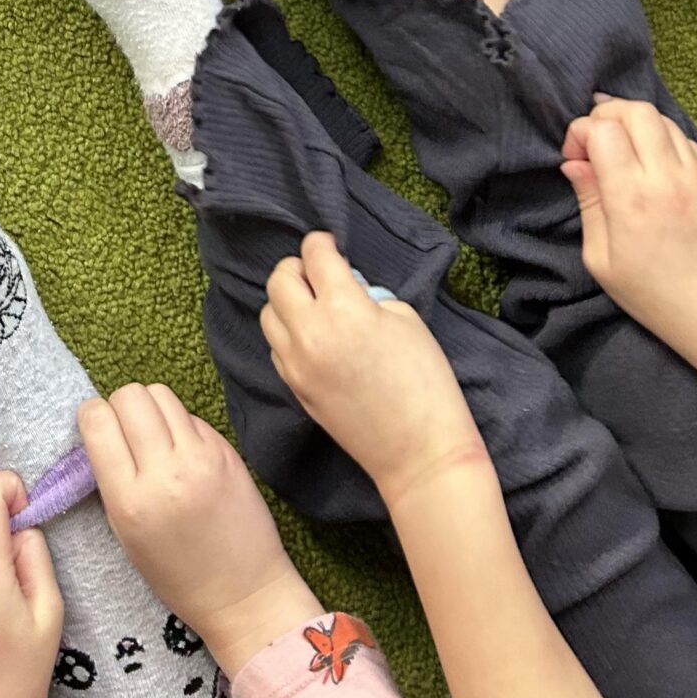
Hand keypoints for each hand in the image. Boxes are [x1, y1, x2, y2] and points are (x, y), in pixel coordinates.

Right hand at [80, 384, 318, 678]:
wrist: (243, 593)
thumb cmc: (177, 574)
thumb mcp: (125, 534)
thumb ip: (111, 478)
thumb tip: (104, 429)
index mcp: (131, 500)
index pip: (98, 420)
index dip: (93, 417)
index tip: (100, 431)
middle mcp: (165, 472)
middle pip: (130, 395)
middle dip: (121, 406)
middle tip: (129, 432)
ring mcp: (200, 458)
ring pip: (160, 393)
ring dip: (151, 409)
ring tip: (156, 437)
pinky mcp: (227, 451)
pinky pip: (190, 415)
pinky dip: (179, 425)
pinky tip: (184, 452)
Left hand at [260, 233, 486, 507]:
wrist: (421, 454)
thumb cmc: (427, 384)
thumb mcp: (406, 321)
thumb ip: (368, 295)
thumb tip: (346, 288)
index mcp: (343, 309)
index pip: (315, 255)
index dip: (323, 243)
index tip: (331, 245)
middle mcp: (309, 332)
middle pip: (279, 279)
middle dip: (298, 268)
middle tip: (320, 274)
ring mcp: (296, 363)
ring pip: (269, 314)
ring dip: (288, 302)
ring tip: (317, 309)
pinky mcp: (294, 389)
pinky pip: (276, 347)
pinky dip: (289, 335)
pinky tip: (315, 340)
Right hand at [563, 96, 696, 368]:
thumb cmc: (649, 292)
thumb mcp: (600, 257)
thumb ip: (588, 202)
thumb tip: (575, 163)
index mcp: (632, 197)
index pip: (602, 129)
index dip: (580, 132)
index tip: (574, 158)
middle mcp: (667, 178)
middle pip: (636, 111)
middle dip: (607, 114)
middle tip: (596, 141)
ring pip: (664, 121)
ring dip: (636, 126)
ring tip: (625, 151)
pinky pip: (688, 141)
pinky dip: (664, 141)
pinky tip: (654, 165)